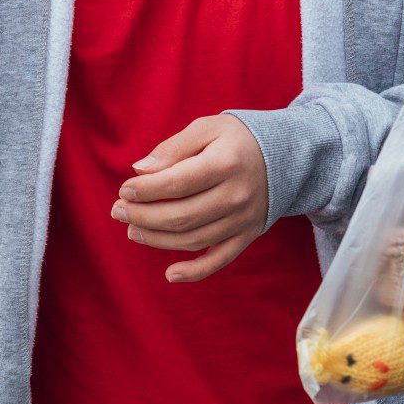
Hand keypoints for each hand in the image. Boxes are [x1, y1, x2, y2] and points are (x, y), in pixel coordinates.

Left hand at [114, 114, 269, 282]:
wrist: (286, 155)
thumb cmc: (237, 138)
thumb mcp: (207, 128)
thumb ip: (173, 147)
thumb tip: (140, 170)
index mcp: (225, 163)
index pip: (177, 183)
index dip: (146, 190)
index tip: (124, 190)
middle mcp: (236, 195)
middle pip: (181, 216)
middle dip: (143, 216)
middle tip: (117, 211)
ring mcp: (243, 219)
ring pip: (194, 239)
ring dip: (157, 240)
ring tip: (132, 230)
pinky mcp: (247, 236)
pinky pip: (220, 260)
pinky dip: (195, 272)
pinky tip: (170, 274)